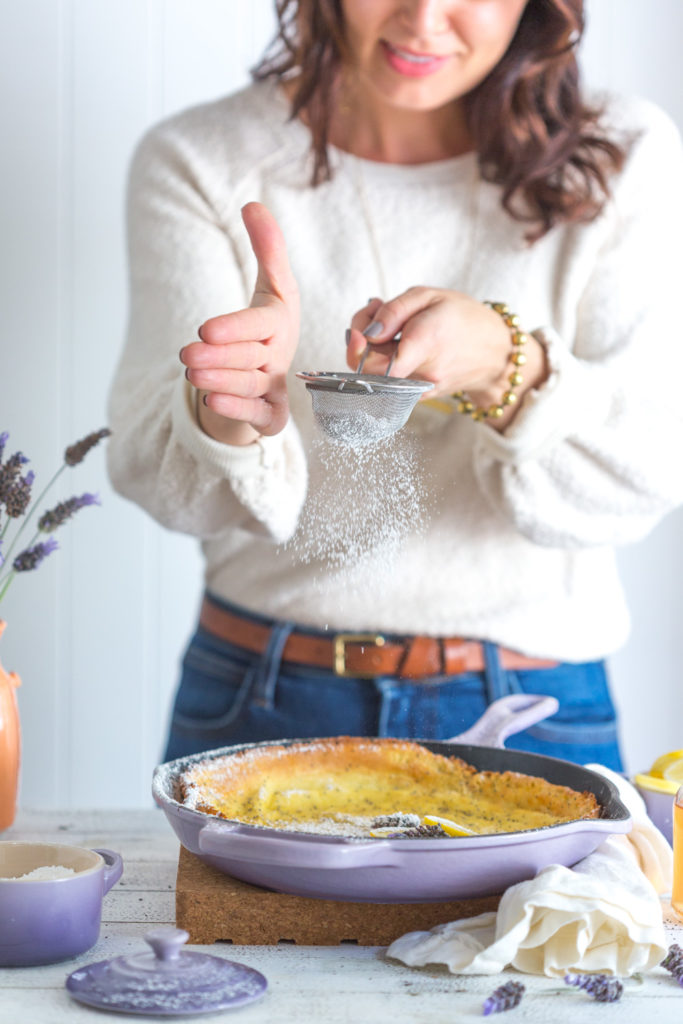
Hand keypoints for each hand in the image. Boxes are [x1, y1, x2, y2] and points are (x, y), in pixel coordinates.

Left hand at [181, 202, 299, 444]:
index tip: (205, 329)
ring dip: (221, 381)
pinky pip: (259, 415)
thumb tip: (253, 204)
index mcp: (280, 322)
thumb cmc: (266, 330)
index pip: (261, 324)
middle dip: (219, 357)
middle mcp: (280, 356)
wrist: (271, 377)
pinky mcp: (271, 414)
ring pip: (250, 386)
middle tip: (186, 355)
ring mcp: (276, 387)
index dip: (235, 328)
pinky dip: (237, 408)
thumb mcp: (272, 288)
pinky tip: (210, 400)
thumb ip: (267, 248)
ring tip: (191, 374)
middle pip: (250, 357)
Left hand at [346, 289, 547, 428]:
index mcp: (426, 342)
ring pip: (377, 373)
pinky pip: (389, 378)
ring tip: (393, 322)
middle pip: (369, 368)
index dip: (356, 349)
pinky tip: (400, 339)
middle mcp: (422, 372)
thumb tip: (368, 332)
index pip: (375, 363)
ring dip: (373, 347)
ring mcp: (420, 388)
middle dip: (361, 338)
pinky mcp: (418, 395)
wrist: (496, 353)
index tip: (356, 331)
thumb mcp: (430, 296)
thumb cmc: (465, 318)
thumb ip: (393, 311)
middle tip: (375, 311)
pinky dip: (386, 358)